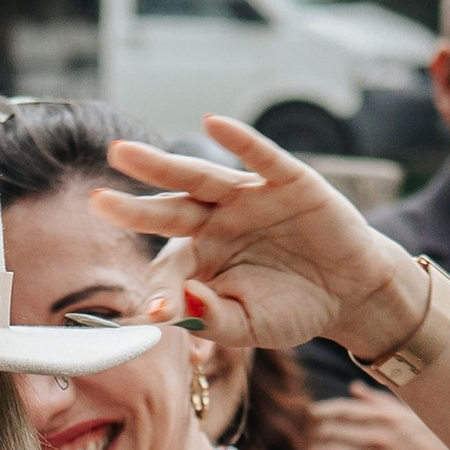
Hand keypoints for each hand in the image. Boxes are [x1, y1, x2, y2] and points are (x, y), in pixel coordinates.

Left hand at [92, 115, 425, 358]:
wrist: (351, 293)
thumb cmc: (293, 308)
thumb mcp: (249, 326)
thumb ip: (211, 319)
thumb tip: (177, 307)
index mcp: (203, 255)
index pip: (169, 266)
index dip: (160, 289)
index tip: (154, 312)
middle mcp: (218, 220)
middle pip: (169, 210)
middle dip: (133, 207)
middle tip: (97, 201)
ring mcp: (251, 198)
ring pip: (201, 178)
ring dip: (163, 165)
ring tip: (123, 154)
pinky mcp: (290, 182)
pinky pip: (262, 158)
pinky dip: (240, 139)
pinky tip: (213, 123)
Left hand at [303, 393, 449, 449]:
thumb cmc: (432, 437)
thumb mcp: (410, 412)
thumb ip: (380, 400)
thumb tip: (354, 388)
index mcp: (389, 415)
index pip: (346, 408)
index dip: (325, 409)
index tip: (313, 412)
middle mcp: (382, 435)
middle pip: (334, 429)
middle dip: (319, 431)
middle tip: (316, 433)